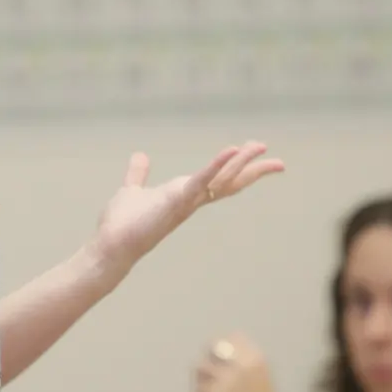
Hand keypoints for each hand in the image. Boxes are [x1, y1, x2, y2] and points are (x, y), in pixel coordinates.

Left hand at [87, 141, 283, 276]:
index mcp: (184, 195)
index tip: (256, 156)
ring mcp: (187, 201)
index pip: (218, 180)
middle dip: (254, 172)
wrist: (111, 245)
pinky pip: (202, 180)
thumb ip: (138, 174)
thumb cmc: (121, 224)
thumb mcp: (132, 190)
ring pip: (222, 179)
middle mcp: (191, 200)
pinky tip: (232, 150)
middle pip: (230, 182)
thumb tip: (140, 156)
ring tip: (260, 146)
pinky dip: (217, 165)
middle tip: (280, 162)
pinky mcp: (178, 200)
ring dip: (242, 163)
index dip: (237, 169)